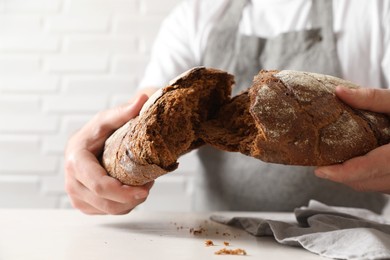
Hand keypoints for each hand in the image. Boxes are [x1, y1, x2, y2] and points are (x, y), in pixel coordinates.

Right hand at [64, 94, 153, 213]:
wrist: (92, 142)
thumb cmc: (101, 130)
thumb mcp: (111, 118)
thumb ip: (126, 111)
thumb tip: (142, 99)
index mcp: (76, 158)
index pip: (98, 184)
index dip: (122, 192)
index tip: (145, 190)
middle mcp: (71, 179)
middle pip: (104, 201)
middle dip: (131, 199)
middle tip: (148, 187)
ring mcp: (75, 193)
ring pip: (107, 210)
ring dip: (128, 203)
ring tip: (142, 187)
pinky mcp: (82, 202)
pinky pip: (105, 212)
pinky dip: (121, 206)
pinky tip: (130, 193)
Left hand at [315, 86, 389, 192]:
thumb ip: (373, 99)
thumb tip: (339, 93)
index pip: (367, 169)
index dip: (341, 173)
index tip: (319, 170)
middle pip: (363, 181)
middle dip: (339, 174)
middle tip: (321, 160)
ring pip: (370, 186)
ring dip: (350, 176)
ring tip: (334, 160)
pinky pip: (379, 186)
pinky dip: (364, 177)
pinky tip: (356, 162)